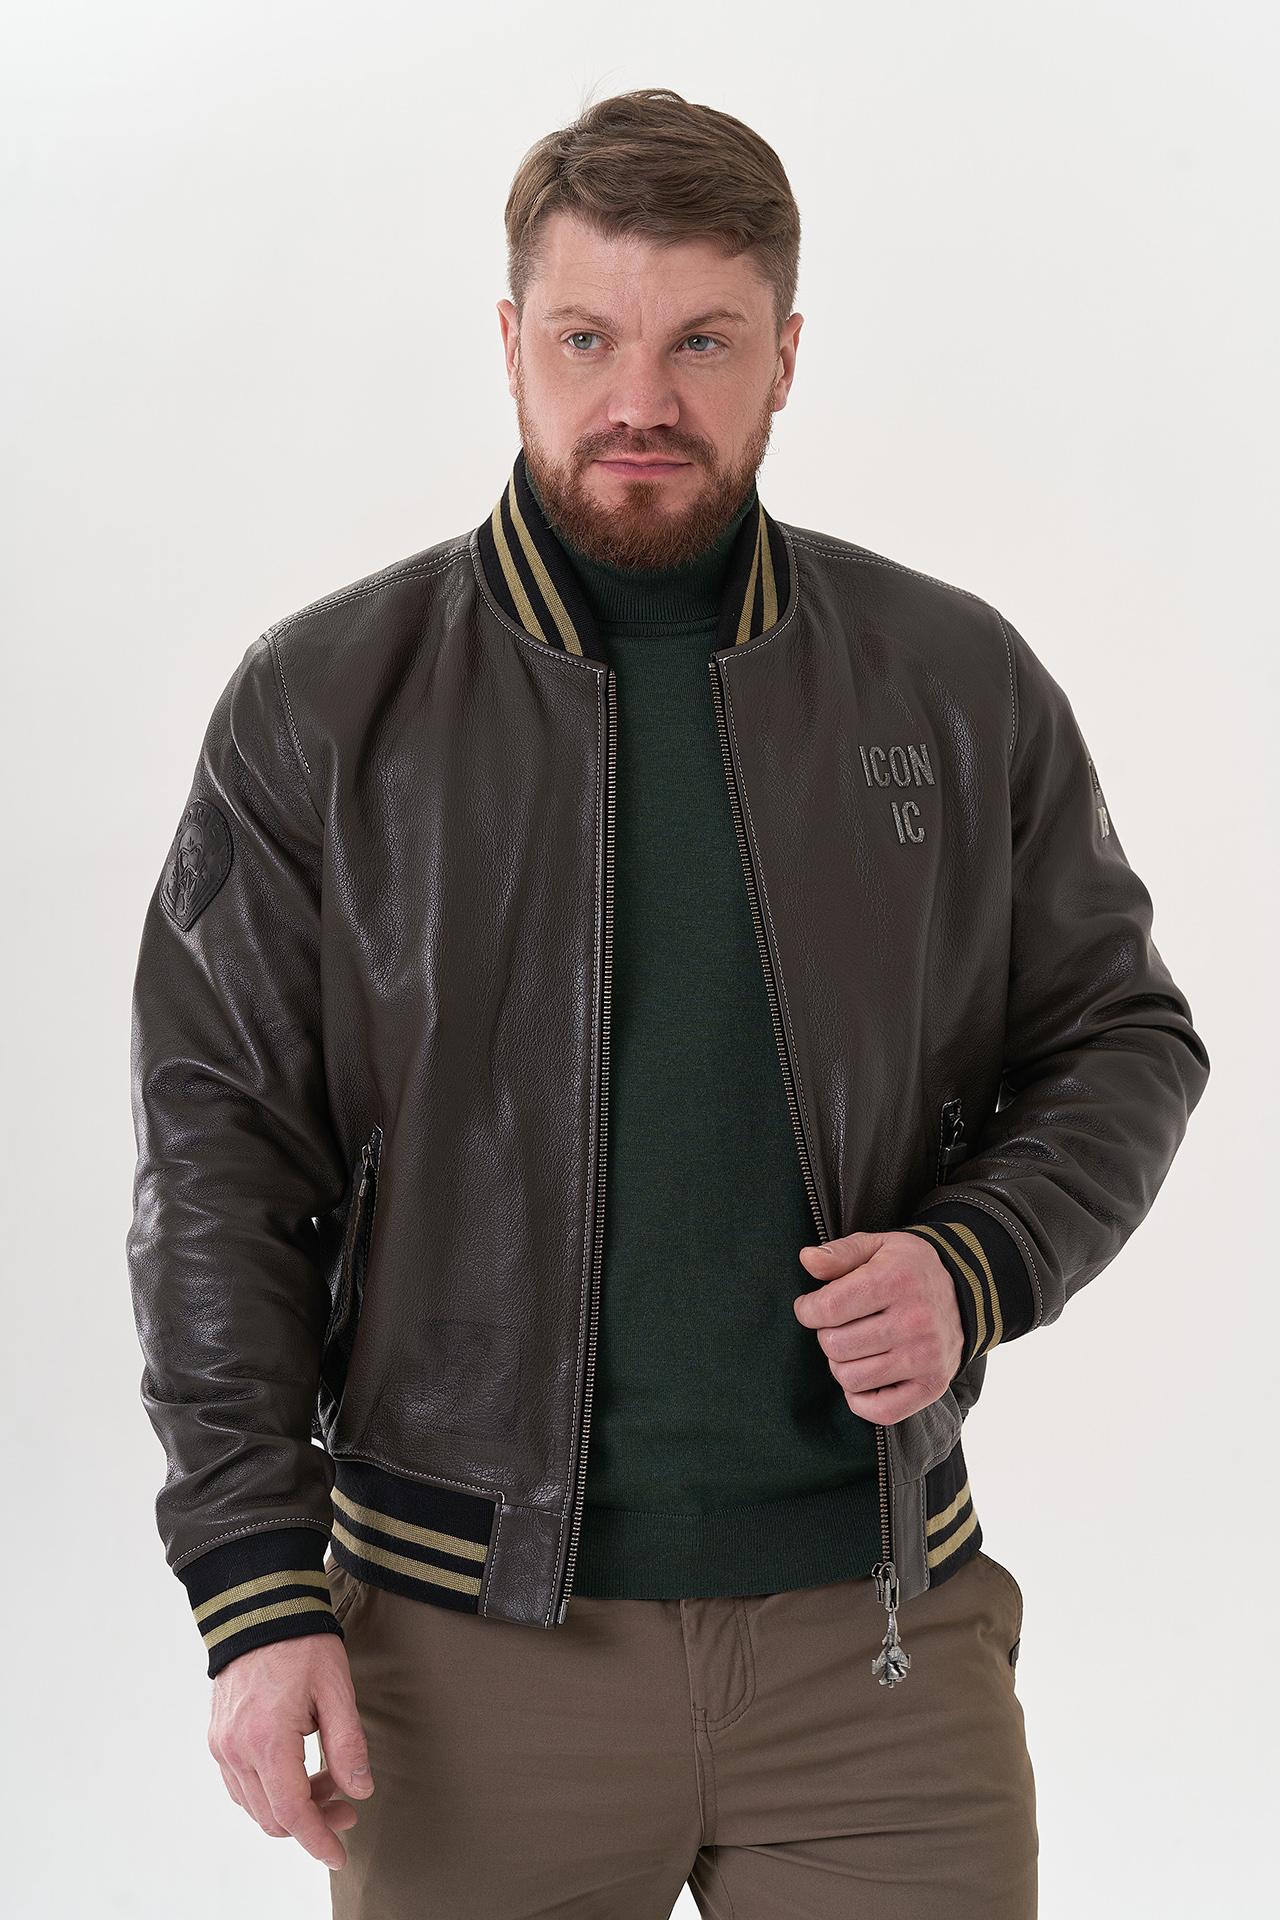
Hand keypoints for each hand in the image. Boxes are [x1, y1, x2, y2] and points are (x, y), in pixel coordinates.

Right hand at [208, 1634, 372, 1870]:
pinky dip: (270, 1791)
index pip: (292, 1812)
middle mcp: (236, 1749)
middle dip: (312, 1822)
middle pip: (272, 1817)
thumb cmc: (301, 1642)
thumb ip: (348, 1745)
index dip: (318, 1839)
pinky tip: (298, 1772)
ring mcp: (221, 1745)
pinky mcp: (218, 1737)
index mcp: (267, 1740)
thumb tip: (359, 1791)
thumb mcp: (337, 1689)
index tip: (339, 1855)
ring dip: (292, 1806)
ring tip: (328, 1780)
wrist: (259, 1607)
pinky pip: (240, 1786)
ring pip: (255, 1806)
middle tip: (347, 1806)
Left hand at [794, 1230, 963, 1422]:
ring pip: (851, 1378)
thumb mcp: (878, 1246)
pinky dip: (861, 1400)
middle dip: (826, 1334)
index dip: (807, 1310)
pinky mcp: (932, 1386)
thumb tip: (807, 1260)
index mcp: (896, 1280)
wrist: (968, 1291)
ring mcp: (926, 1357)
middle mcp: (914, 1320)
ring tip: (853, 1347)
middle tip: (840, 1326)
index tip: (810, 1307)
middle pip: (835, 1345)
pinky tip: (864, 1375)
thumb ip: (840, 1253)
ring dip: (841, 1365)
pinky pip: (881, 1411)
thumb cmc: (911, 1269)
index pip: (829, 1308)